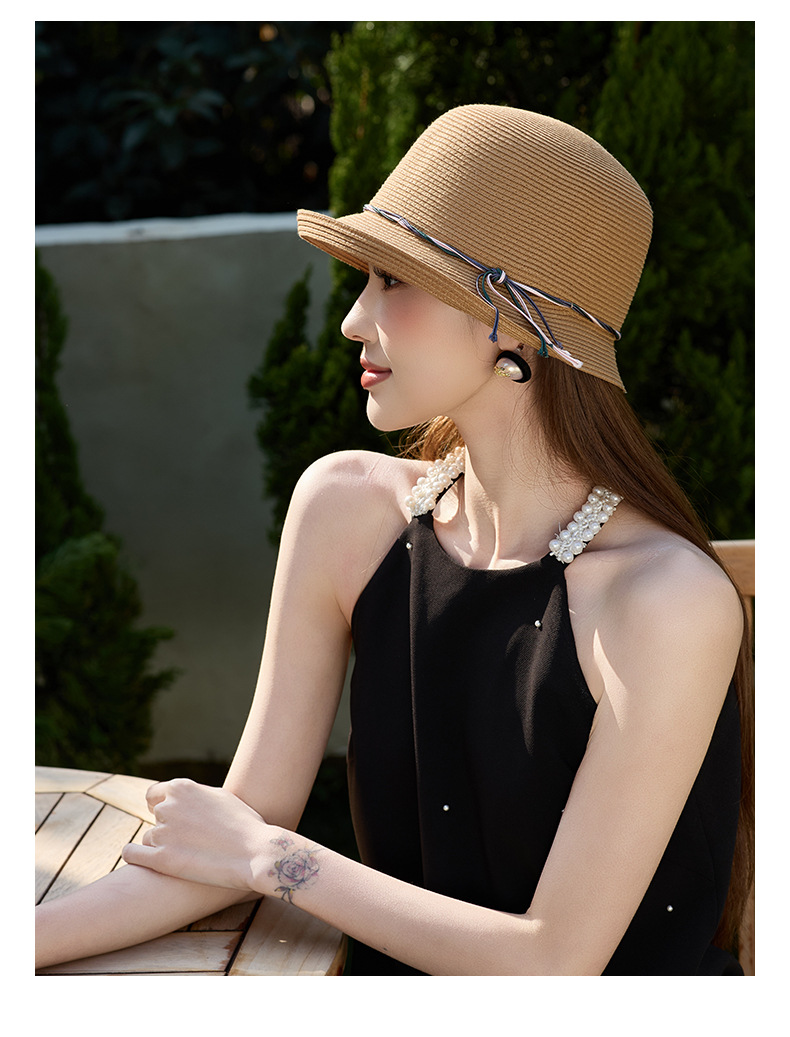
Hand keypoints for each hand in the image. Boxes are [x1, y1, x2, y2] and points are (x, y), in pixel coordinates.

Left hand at [122, 778, 268, 891]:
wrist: (256, 853)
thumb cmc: (244, 825)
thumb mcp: (220, 797)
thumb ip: (195, 795)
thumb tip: (179, 796)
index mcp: (182, 787)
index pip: (153, 794)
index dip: (160, 806)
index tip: (171, 818)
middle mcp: (168, 806)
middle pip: (154, 818)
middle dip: (167, 828)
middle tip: (188, 842)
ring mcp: (163, 832)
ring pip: (148, 839)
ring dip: (161, 846)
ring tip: (187, 855)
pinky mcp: (160, 859)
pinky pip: (131, 854)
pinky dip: (136, 857)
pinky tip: (147, 862)